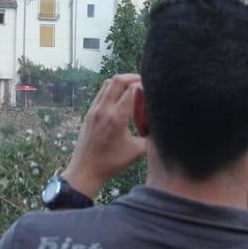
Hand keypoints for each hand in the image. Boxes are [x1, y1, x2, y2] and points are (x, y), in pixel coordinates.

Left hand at [62, 74, 147, 198]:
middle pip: (117, 80)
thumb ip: (150, 135)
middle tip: (144, 82)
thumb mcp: (137, 151)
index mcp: (116, 118)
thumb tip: (162, 124)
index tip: (153, 89)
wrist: (85, 170)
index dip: (144, 85)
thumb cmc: (111, 163)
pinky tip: (121, 99)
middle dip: (133, 77)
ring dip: (121, 82)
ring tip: (134, 88)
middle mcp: (103, 110)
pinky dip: (112, 89)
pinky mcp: (89, 112)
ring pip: (107, 83)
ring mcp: (94, 109)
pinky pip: (102, 93)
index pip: (132, 90)